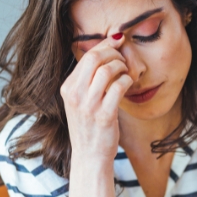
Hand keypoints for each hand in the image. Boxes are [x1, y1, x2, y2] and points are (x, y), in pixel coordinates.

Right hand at [60, 35, 132, 163]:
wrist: (90, 156)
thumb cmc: (89, 127)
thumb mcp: (79, 102)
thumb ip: (87, 81)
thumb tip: (104, 54)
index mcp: (68, 88)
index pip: (86, 56)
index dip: (105, 45)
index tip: (117, 40)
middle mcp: (75, 94)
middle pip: (95, 58)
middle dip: (114, 53)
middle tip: (123, 59)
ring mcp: (89, 105)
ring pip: (108, 70)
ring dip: (122, 67)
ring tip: (126, 73)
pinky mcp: (104, 115)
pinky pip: (118, 87)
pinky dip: (127, 81)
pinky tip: (128, 85)